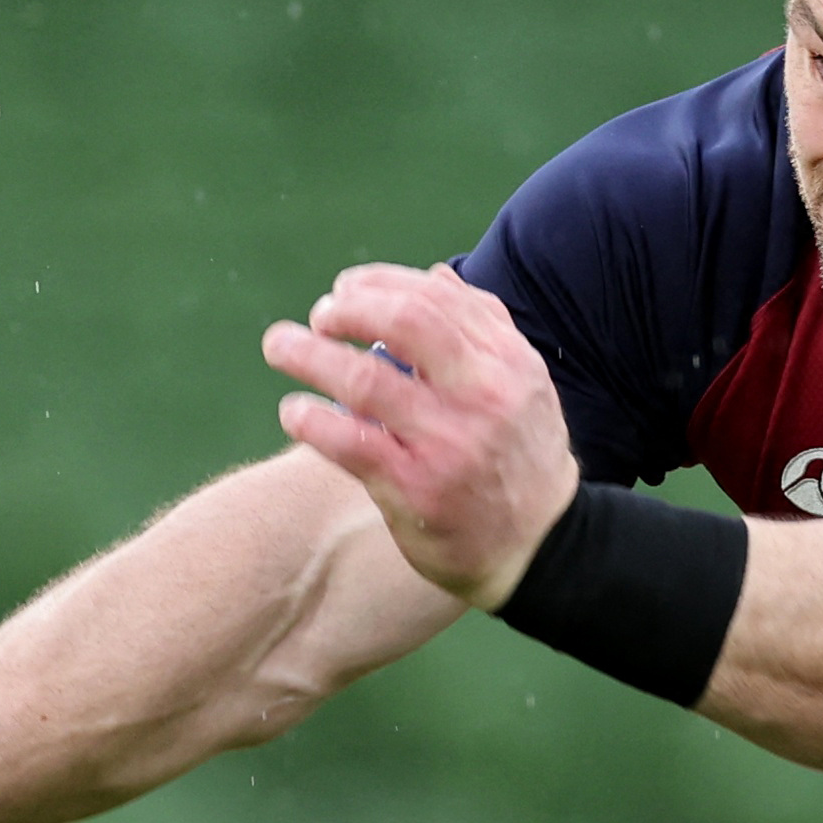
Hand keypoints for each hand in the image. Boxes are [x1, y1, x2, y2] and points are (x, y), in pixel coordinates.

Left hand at [260, 263, 585, 605]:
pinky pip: (351, 443)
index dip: (378, 283)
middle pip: (403, 323)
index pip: (435, 296)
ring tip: (280, 347)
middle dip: (345, 309)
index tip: (345, 290)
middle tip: (318, 317)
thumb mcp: (525, 387)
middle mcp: (483, 396)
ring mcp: (450, 443)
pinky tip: (294, 411)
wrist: (542, 546)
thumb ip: (485, 331)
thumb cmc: (521, 458)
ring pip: (364, 381)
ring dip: (307, 355)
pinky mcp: (418, 490)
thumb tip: (437, 276)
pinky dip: (311, 420)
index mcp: (509, 361)